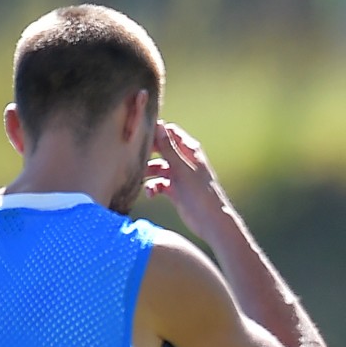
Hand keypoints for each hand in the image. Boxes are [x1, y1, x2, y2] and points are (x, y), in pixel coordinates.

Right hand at [144, 123, 232, 238]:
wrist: (211, 222)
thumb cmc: (201, 193)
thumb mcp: (182, 168)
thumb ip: (168, 148)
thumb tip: (158, 125)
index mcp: (190, 150)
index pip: (170, 132)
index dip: (155, 132)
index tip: (139, 136)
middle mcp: (184, 161)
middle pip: (161, 149)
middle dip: (148, 153)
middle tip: (134, 157)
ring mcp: (179, 176)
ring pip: (157, 168)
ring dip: (148, 172)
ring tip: (139, 177)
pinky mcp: (175, 191)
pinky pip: (159, 184)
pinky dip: (153, 188)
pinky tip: (150, 194)